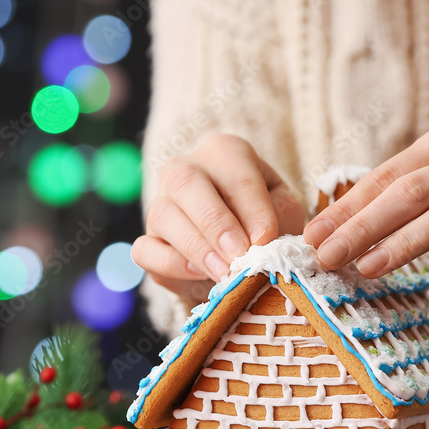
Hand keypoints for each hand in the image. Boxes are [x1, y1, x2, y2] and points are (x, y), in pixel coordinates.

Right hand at [133, 134, 303, 302]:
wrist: (241, 249)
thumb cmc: (264, 221)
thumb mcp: (282, 213)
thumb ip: (277, 220)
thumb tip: (260, 242)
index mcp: (224, 154)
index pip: (236, 174)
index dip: (252, 208)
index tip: (266, 239)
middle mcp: (185, 170)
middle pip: (186, 183)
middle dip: (215, 223)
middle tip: (238, 255)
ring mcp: (160, 204)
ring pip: (163, 216)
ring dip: (197, 248)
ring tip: (224, 273)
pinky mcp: (146, 241)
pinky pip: (146, 250)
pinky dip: (172, 266)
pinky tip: (199, 275)